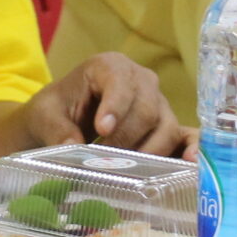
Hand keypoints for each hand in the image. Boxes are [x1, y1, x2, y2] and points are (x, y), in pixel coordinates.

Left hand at [19, 52, 186, 153]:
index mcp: (109, 66)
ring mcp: (158, 102)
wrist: (64, 119)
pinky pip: (184, 135)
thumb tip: (73, 145)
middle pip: (146, 109)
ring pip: (165, 126)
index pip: (120, 82)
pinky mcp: (166, 125)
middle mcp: (141, 80)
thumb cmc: (57, 110)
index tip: (103, 129)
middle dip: (127, 138)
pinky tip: (191, 162)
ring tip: (126, 170)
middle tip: (105, 161)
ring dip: (148, 152)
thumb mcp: (45, 116)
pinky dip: (191, 147)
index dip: (115, 105)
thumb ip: (57, 128)